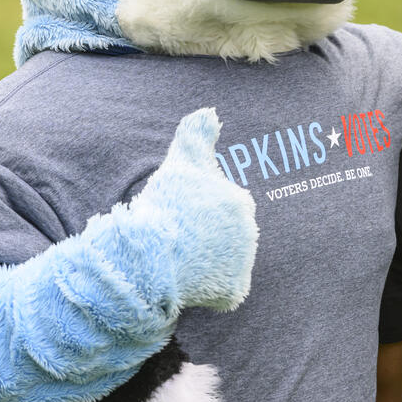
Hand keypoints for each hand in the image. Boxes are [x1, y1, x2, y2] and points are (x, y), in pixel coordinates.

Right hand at [136, 108, 258, 310]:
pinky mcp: (234, 291)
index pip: (223, 205)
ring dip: (207, 260)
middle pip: (227, 233)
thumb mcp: (180, 163)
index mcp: (240, 202)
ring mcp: (244, 263)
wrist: (151, 257)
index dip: (198, 211)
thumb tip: (210, 111)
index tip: (180, 216)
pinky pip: (223, 289)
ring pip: (225, 259)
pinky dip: (208, 287)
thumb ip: (196, 134)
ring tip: (180, 258)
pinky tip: (188, 278)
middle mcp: (250, 233)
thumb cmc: (164, 207)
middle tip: (179, 237)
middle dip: (207, 235)